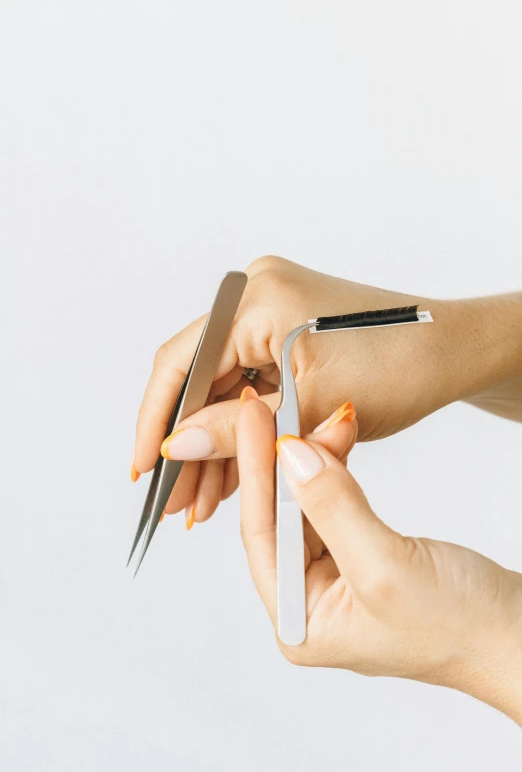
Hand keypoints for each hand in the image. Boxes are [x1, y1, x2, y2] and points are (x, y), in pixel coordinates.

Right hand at [132, 256, 521, 524]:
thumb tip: (175, 447)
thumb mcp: (310, 410)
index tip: (144, 469)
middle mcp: (256, 294)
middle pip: (199, 377)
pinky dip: (243, 425)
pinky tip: (231, 471)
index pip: (181, 363)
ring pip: (223, 386)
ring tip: (203, 499)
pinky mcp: (283, 329)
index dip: (156, 421)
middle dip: (189, 442)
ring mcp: (269, 309)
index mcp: (258, 300)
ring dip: (215, 441)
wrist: (451, 351)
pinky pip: (248, 381)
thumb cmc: (400, 368)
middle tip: (176, 498)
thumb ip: (236, 430)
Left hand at [237, 390, 521, 723]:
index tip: (255, 420)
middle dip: (286, 461)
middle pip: (279, 516)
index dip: (255, 471)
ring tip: (326, 422)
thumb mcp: (385, 566)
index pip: (262, 533)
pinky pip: (332, 506)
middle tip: (288, 411)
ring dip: (314, 461)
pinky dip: (334, 473)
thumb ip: (333, 508)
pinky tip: (335, 446)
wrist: (514, 635)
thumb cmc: (460, 625)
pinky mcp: (358, 559)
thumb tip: (292, 456)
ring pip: (306, 506)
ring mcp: (334, 582)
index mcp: (299, 622)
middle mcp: (308, 604)